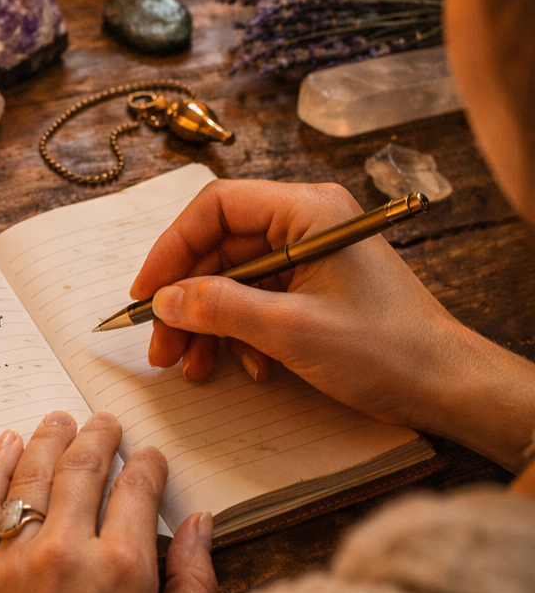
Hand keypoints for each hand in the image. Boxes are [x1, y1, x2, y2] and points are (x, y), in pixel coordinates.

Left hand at [0, 412, 215, 592]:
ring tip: (57, 420)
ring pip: (32, 477)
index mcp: (123, 570)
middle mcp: (68, 553)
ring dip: (47, 440)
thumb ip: (193, 583)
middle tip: (102, 422)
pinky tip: (4, 446)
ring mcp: (13, 562)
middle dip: (97, 438)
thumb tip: (200, 524)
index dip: (146, 466)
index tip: (148, 458)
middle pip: (82, 469)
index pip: (137, 490)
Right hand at [131, 178, 534, 469]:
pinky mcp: (317, 289)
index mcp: (308, 210)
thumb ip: (221, 307)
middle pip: (221, 247)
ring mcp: (313, 256)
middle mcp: (308, 223)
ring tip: (191, 367)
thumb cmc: (386, 349)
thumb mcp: (291, 329)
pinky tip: (247, 367)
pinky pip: (260, 301)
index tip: (147, 291)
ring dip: (209, 323)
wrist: (446, 386)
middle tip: (160, 344)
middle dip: (187, 299)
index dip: (174, 247)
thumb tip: (165, 299)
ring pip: (236, 280)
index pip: (218, 206)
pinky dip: (242, 334)